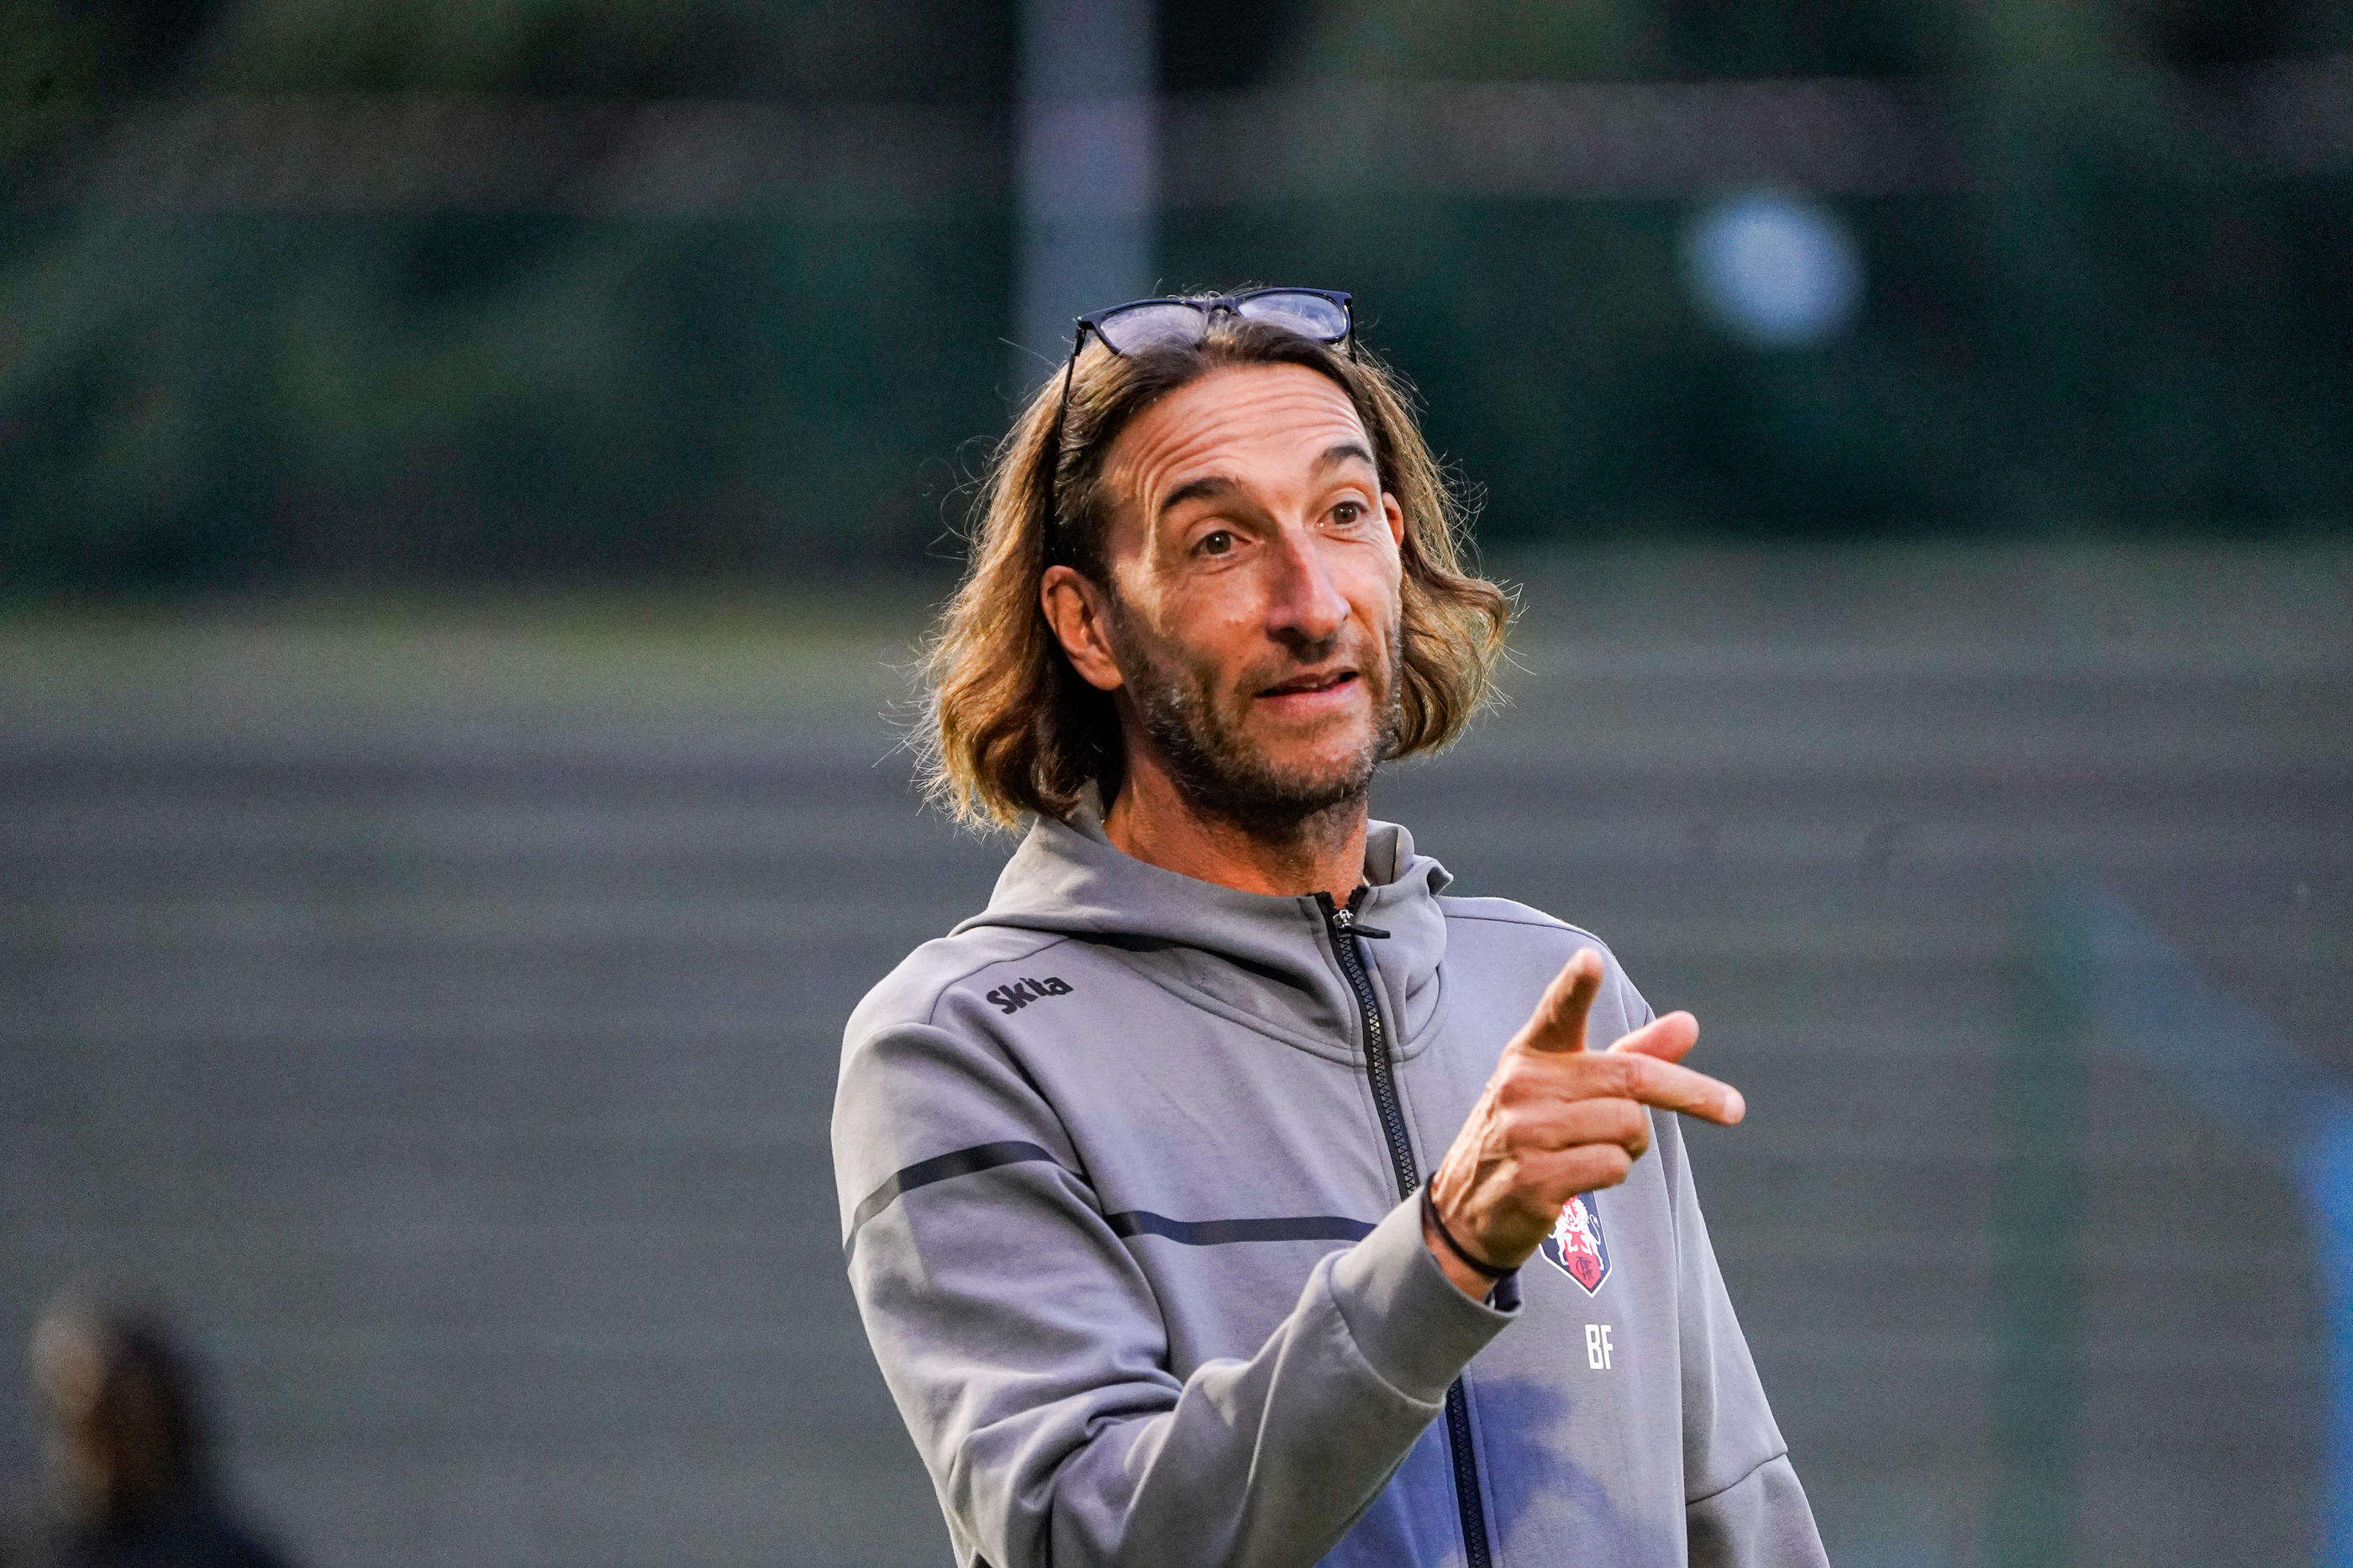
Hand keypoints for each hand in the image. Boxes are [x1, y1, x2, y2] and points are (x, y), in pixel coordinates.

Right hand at [1421, 948, 1743, 1296]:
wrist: (1467, 1209)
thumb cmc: (1533, 1135)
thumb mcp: (1571, 1089)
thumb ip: (1631, 1056)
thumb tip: (1688, 1023)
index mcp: (1531, 1053)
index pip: (1557, 1013)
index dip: (1575, 987)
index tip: (1591, 961)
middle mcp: (1523, 1085)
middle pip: (1632, 1077)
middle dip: (1691, 1094)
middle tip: (1732, 1108)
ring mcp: (1524, 1131)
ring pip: (1629, 1126)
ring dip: (1632, 1146)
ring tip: (1596, 1152)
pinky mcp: (1532, 1177)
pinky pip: (1613, 1165)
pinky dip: (1614, 1173)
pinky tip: (1580, 1178)